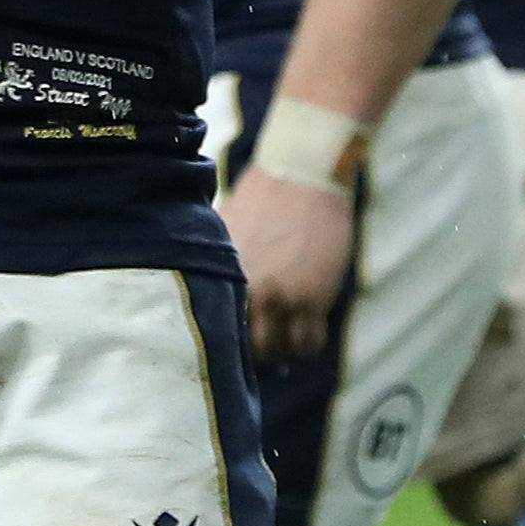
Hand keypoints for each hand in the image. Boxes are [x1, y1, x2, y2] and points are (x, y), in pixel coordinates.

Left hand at [221, 165, 354, 363]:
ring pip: (279, 351)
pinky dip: (306, 345)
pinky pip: (309, 342)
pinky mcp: (314, 297)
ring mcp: (282, 296)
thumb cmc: (261, 196)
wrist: (302, 173)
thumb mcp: (225, 229)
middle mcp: (248, 289)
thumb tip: (211, 291)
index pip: (214, 324)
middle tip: (260, 346)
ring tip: (282, 342)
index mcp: (221, 272)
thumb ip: (219, 263)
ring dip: (281, 351)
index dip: (221, 338)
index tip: (228, 341)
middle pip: (246, 346)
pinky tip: (304, 334)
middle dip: (253, 351)